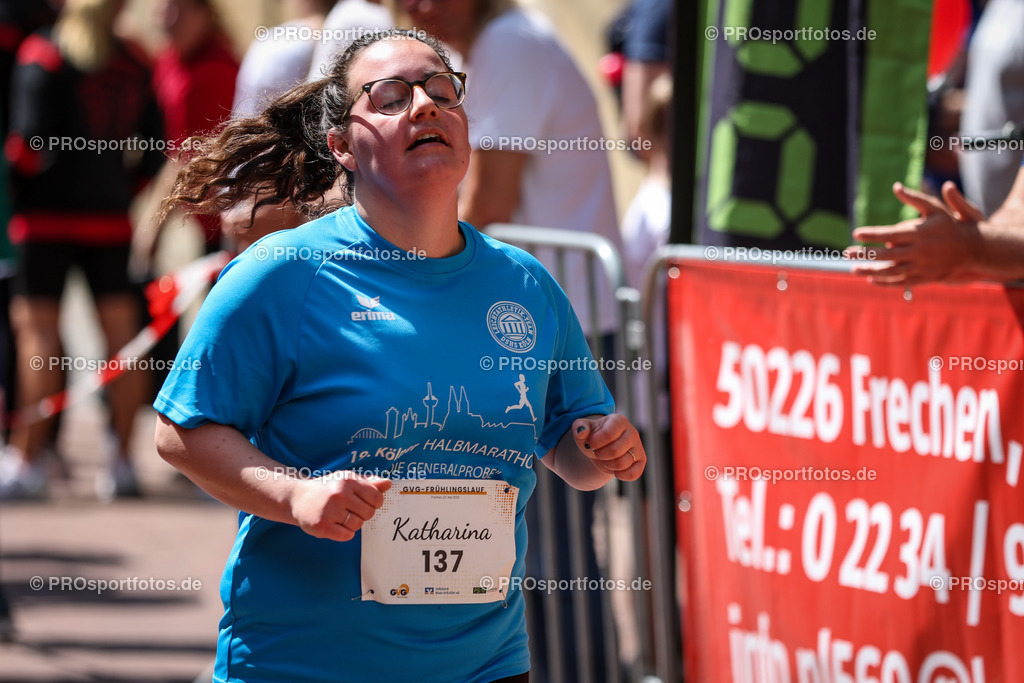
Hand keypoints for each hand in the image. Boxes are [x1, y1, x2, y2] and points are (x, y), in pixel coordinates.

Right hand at [289, 474, 391, 541]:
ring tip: (342, 517)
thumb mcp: (347, 480)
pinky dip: (345, 533)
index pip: (376, 497)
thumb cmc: (328, 488)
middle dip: (363, 514)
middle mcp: (339, 494)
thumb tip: (388, 483)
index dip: (375, 503)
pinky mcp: (322, 526)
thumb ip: (369, 483)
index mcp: (348, 481)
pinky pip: (346, 535)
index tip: (366, 503)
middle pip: (368, 513)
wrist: (297, 497)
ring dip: (353, 524)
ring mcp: (329, 510)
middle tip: (351, 511)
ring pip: (357, 525)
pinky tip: (336, 526)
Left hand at [572, 414, 644, 481]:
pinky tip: (614, 469)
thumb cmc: (593, 436)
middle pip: (615, 451)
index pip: (609, 433)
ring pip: (622, 464)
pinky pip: (633, 474)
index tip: (590, 443)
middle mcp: (632, 432)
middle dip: (600, 455)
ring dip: (607, 465)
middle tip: (597, 452)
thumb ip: (580, 427)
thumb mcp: (584, 429)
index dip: (595, 442)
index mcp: (619, 421)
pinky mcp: (641, 461)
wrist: (601, 448)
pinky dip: (620, 475)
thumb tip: (581, 432)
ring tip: (605, 459)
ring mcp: (638, 447)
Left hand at [844, 181, 983, 285]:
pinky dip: (885, 282)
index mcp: (920, 234)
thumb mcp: (935, 209)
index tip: (855, 234)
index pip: (891, 234)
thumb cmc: (950, 226)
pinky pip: (901, 282)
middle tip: (846, 252)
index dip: (872, 234)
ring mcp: (922, 267)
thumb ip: (915, 199)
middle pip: (887, 255)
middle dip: (865, 254)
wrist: (972, 249)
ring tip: (853, 269)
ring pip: (892, 271)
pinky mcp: (924, 278)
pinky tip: (871, 279)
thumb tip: (896, 186)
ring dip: (871, 271)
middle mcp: (920, 252)